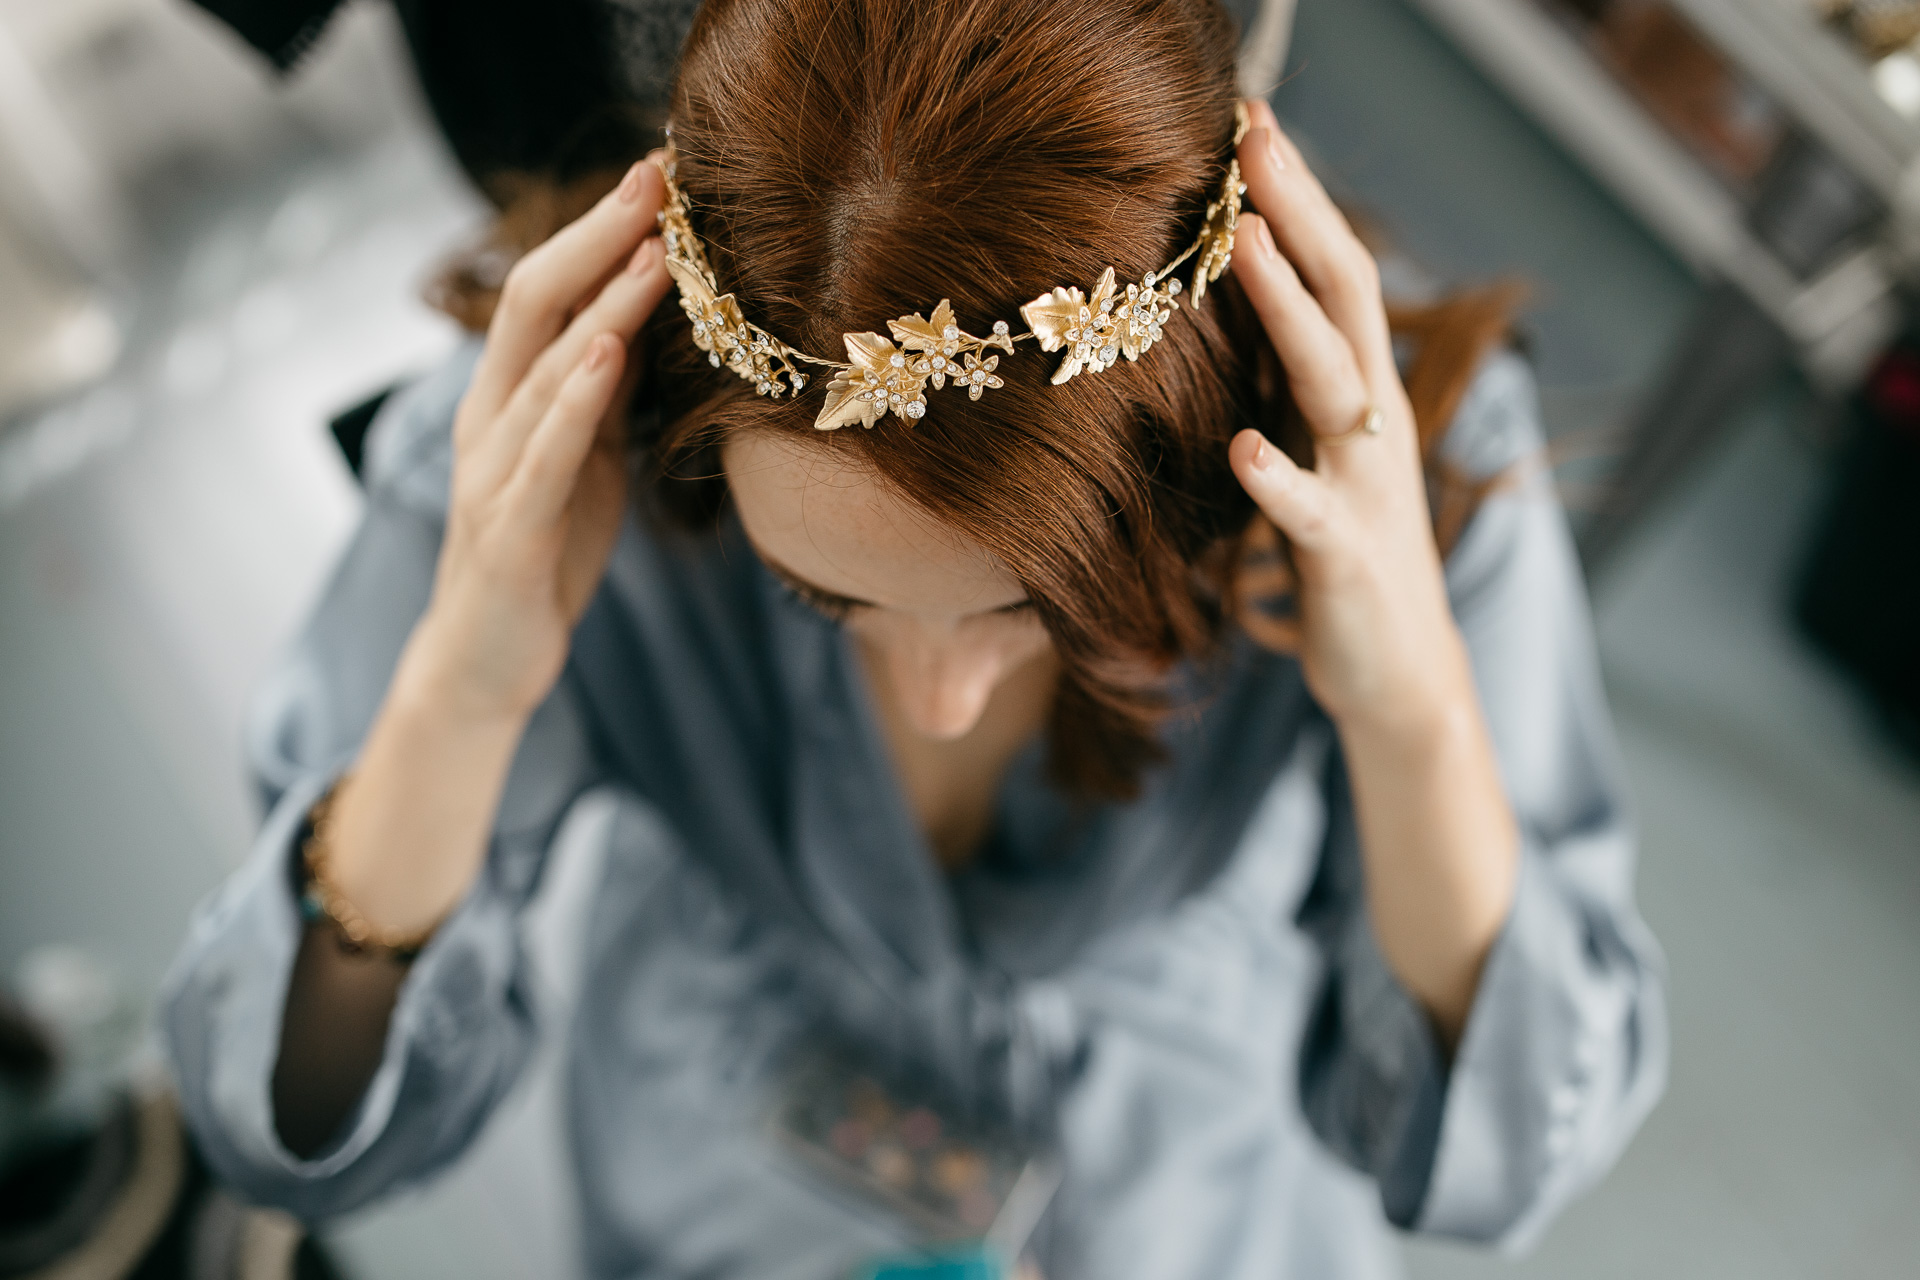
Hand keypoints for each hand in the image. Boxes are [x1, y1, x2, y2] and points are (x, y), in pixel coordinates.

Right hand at [406, 157, 672, 725]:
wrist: (485, 662)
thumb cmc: (542, 553)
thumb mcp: (586, 455)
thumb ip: (604, 387)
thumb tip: (644, 312)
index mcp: (510, 395)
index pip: (552, 288)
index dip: (605, 228)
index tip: (664, 170)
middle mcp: (490, 417)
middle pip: (536, 302)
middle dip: (600, 235)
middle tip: (659, 175)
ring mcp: (493, 472)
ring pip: (544, 368)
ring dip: (604, 303)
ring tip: (654, 246)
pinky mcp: (510, 531)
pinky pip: (545, 454)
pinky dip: (576, 398)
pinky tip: (609, 351)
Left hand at [1226, 101, 1472, 740]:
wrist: (1399, 676)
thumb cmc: (1342, 557)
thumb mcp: (1311, 453)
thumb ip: (1285, 386)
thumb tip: (1232, 309)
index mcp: (1357, 393)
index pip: (1333, 275)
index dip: (1295, 200)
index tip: (1250, 125)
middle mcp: (1372, 423)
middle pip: (1344, 297)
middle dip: (1299, 213)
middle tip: (1254, 136)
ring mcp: (1364, 487)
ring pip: (1331, 383)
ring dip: (1288, 312)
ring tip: (1245, 246)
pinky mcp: (1346, 558)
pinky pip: (1310, 513)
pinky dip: (1278, 478)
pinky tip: (1242, 446)